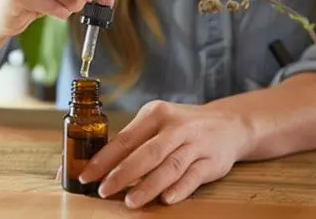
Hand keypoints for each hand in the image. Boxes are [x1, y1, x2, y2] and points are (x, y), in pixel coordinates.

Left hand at [78, 100, 251, 208]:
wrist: (228, 124)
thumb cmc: (182, 126)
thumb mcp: (157, 122)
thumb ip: (133, 141)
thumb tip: (98, 165)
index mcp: (155, 113)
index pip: (125, 138)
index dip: (104, 158)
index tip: (87, 175)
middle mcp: (176, 126)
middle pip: (146, 152)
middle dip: (122, 174)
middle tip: (103, 190)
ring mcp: (195, 143)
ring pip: (170, 166)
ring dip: (149, 185)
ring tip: (130, 201)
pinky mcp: (212, 161)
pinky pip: (194, 176)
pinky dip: (180, 188)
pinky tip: (166, 199)